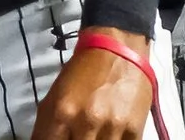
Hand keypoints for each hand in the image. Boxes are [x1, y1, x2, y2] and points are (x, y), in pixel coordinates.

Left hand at [33, 31, 156, 139]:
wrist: (117, 52)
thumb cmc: (82, 72)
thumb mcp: (55, 95)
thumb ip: (49, 124)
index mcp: (62, 113)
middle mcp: (86, 123)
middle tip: (74, 135)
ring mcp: (112, 129)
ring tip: (90, 134)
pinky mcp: (135, 131)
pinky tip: (106, 135)